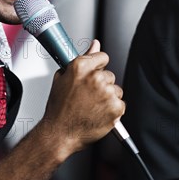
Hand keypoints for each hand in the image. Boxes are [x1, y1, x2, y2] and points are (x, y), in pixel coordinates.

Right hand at [40, 39, 124, 155]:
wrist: (59, 134)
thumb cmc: (58, 109)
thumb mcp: (63, 78)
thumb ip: (82, 59)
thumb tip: (94, 45)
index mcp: (81, 67)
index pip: (102, 57)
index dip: (98, 66)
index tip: (94, 73)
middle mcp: (95, 78)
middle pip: (109, 75)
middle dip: (101, 85)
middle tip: (88, 97)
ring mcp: (107, 93)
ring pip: (115, 90)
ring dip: (107, 98)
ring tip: (92, 107)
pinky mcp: (116, 108)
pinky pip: (120, 104)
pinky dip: (112, 110)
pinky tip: (98, 114)